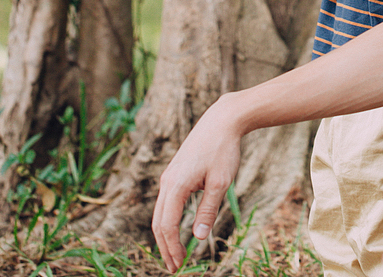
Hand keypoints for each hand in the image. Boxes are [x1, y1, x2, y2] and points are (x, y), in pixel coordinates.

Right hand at [151, 98, 244, 270]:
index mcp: (176, 185)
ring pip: (160, 212)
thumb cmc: (223, 150)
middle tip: (174, 267)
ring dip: (165, 235)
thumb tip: (197, 238)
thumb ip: (207, 211)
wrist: (221, 121)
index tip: (180, 265)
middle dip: (165, 247)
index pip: (167, 225)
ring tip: (174, 253)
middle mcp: (167, 182)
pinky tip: (176, 229)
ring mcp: (169, 176)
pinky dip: (167, 220)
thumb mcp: (220, 183)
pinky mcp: (174, 173)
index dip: (172, 248)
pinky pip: (165, 203)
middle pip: (158, 222)